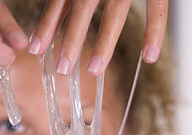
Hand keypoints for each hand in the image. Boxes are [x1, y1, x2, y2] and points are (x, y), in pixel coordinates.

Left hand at [28, 0, 168, 75]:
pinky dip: (154, 32)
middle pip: (83, 7)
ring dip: (104, 43)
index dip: (48, 23)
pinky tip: (149, 57)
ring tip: (93, 71)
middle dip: (71, 38)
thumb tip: (55, 17)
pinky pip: (157, 8)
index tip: (35, 49)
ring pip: (115, 12)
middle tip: (62, 68)